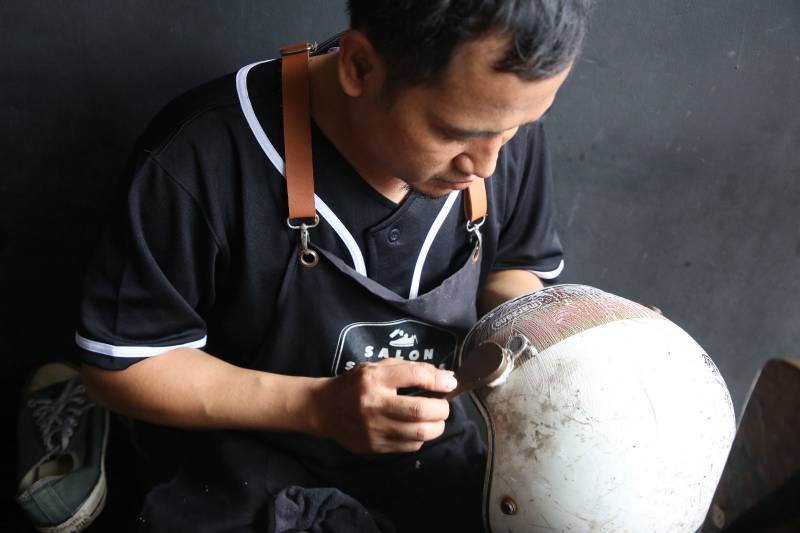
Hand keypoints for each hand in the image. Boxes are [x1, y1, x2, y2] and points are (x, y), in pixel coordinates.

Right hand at [312, 359, 457, 453]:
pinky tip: (417, 430)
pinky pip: (409, 447)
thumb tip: (446, 377)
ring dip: (436, 427)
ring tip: (435, 420)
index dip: (437, 380)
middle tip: (443, 406)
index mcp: (374, 379)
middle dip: (441, 409)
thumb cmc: (355, 384)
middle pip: (419, 411)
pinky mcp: (374, 447)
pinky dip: (420, 438)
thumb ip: (411, 369)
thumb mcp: (378, 367)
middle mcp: (373, 404)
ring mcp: (373, 429)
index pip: (413, 376)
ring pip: (418, 434)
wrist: (325, 408)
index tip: (450, 383)